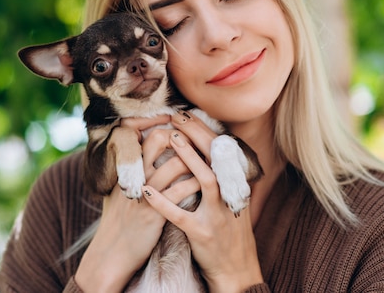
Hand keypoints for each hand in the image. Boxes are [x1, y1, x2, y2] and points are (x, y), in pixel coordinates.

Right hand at [75, 115, 199, 292]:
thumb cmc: (119, 219)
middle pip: (158, 139)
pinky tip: (205, 182)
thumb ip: (132, 169)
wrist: (111, 252)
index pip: (141, 133)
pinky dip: (196, 183)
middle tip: (197, 137)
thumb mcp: (121, 188)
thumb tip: (143, 150)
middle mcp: (134, 175)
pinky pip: (180, 190)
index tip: (177, 119)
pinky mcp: (154, 212)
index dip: (160, 122)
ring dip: (195, 158)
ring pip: (175, 163)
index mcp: (126, 167)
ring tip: (208, 157)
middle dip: (182, 135)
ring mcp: (144, 192)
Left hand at [141, 111, 263, 292]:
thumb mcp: (232, 201)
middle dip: (197, 134)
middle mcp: (229, 197)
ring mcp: (217, 215)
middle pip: (216, 157)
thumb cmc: (230, 232)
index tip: (187, 114)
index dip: (204, 131)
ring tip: (171, 139)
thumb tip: (208, 150)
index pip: (221, 151)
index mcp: (235, 187)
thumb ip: (222, 178)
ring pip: (206, 180)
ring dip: (189, 157)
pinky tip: (146, 191)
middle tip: (178, 116)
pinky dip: (162, 203)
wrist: (238, 269)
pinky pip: (180, 216)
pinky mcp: (202, 233)